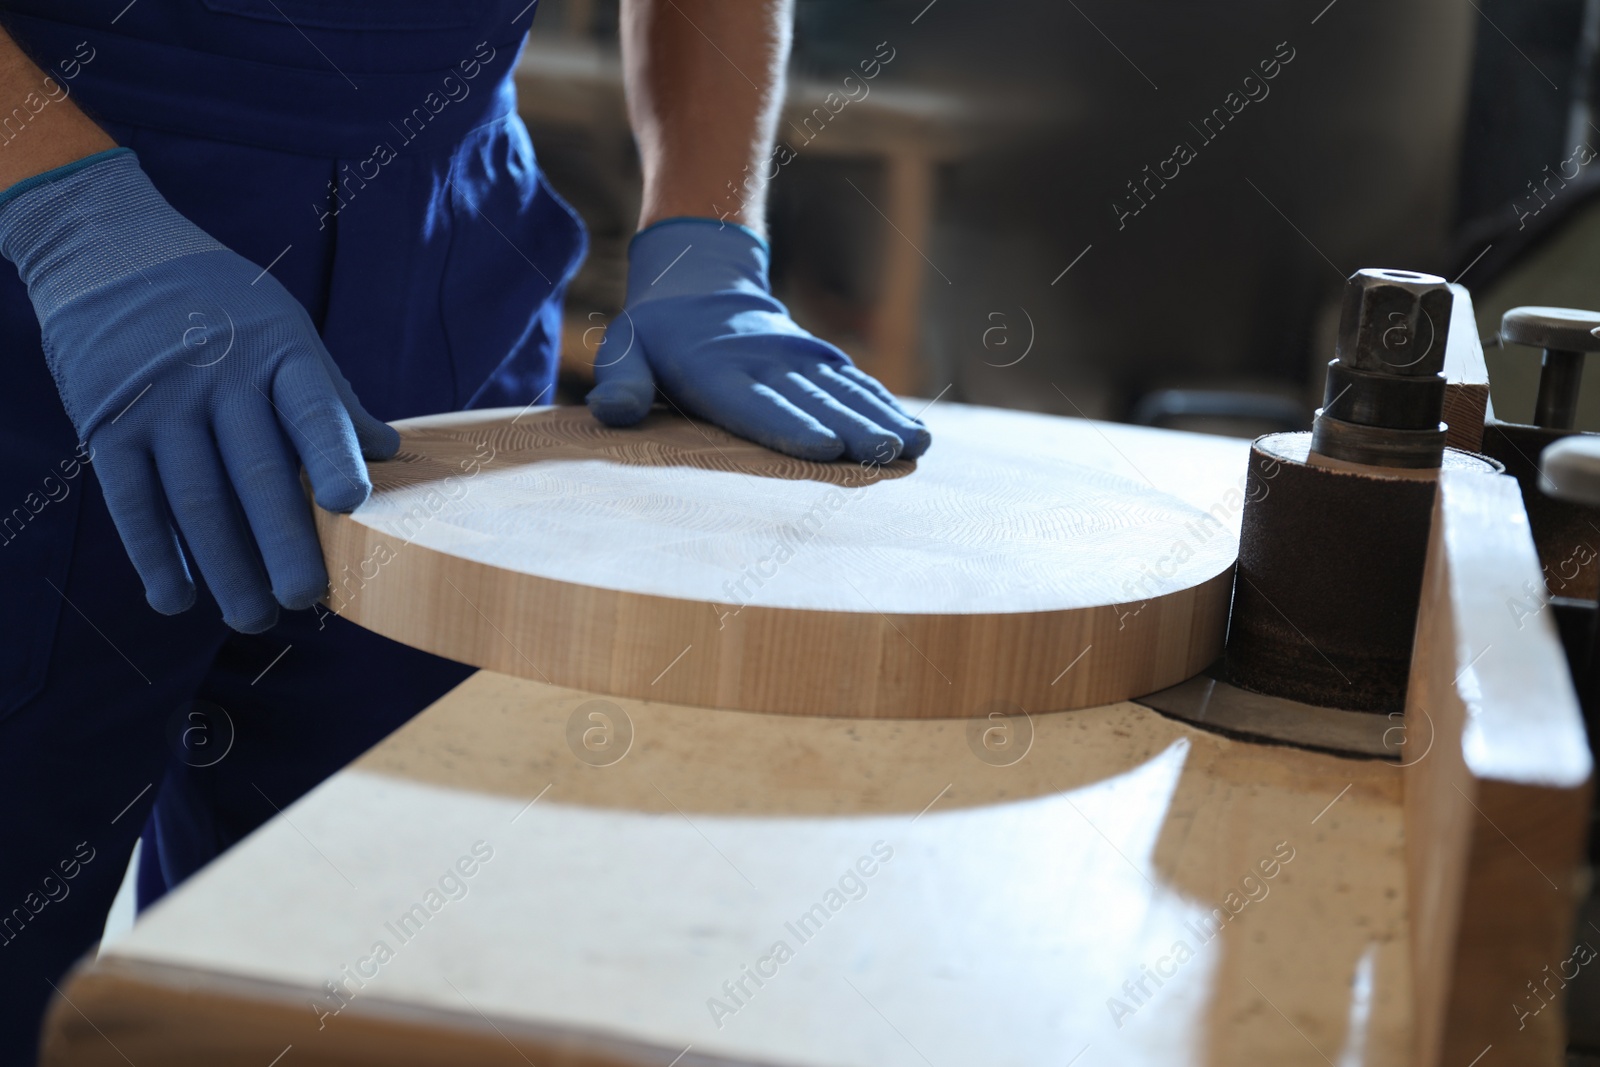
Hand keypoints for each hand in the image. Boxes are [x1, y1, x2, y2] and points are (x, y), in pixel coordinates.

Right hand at [0, 149, 397, 632]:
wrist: (111, 253)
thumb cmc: (222, 308)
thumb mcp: (286, 332)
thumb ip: (331, 396)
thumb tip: (391, 452)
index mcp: (280, 353)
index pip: (312, 408)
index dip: (332, 456)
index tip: (351, 504)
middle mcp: (221, 377)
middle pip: (257, 472)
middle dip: (284, 542)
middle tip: (308, 600)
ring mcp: (161, 403)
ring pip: (196, 498)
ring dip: (225, 566)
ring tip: (255, 618)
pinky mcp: (108, 425)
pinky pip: (132, 500)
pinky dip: (154, 554)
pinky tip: (176, 599)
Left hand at [585, 219, 930, 463]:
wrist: (698, 281)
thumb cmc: (654, 335)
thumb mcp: (624, 347)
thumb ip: (622, 379)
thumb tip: (615, 410)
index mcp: (716, 369)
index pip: (756, 404)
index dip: (790, 426)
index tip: (824, 446)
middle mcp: (765, 364)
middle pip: (814, 401)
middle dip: (852, 428)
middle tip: (886, 454)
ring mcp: (797, 361)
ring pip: (844, 393)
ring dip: (880, 420)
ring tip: (914, 447)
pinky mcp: (818, 361)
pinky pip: (856, 384)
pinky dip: (886, 407)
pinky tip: (916, 434)